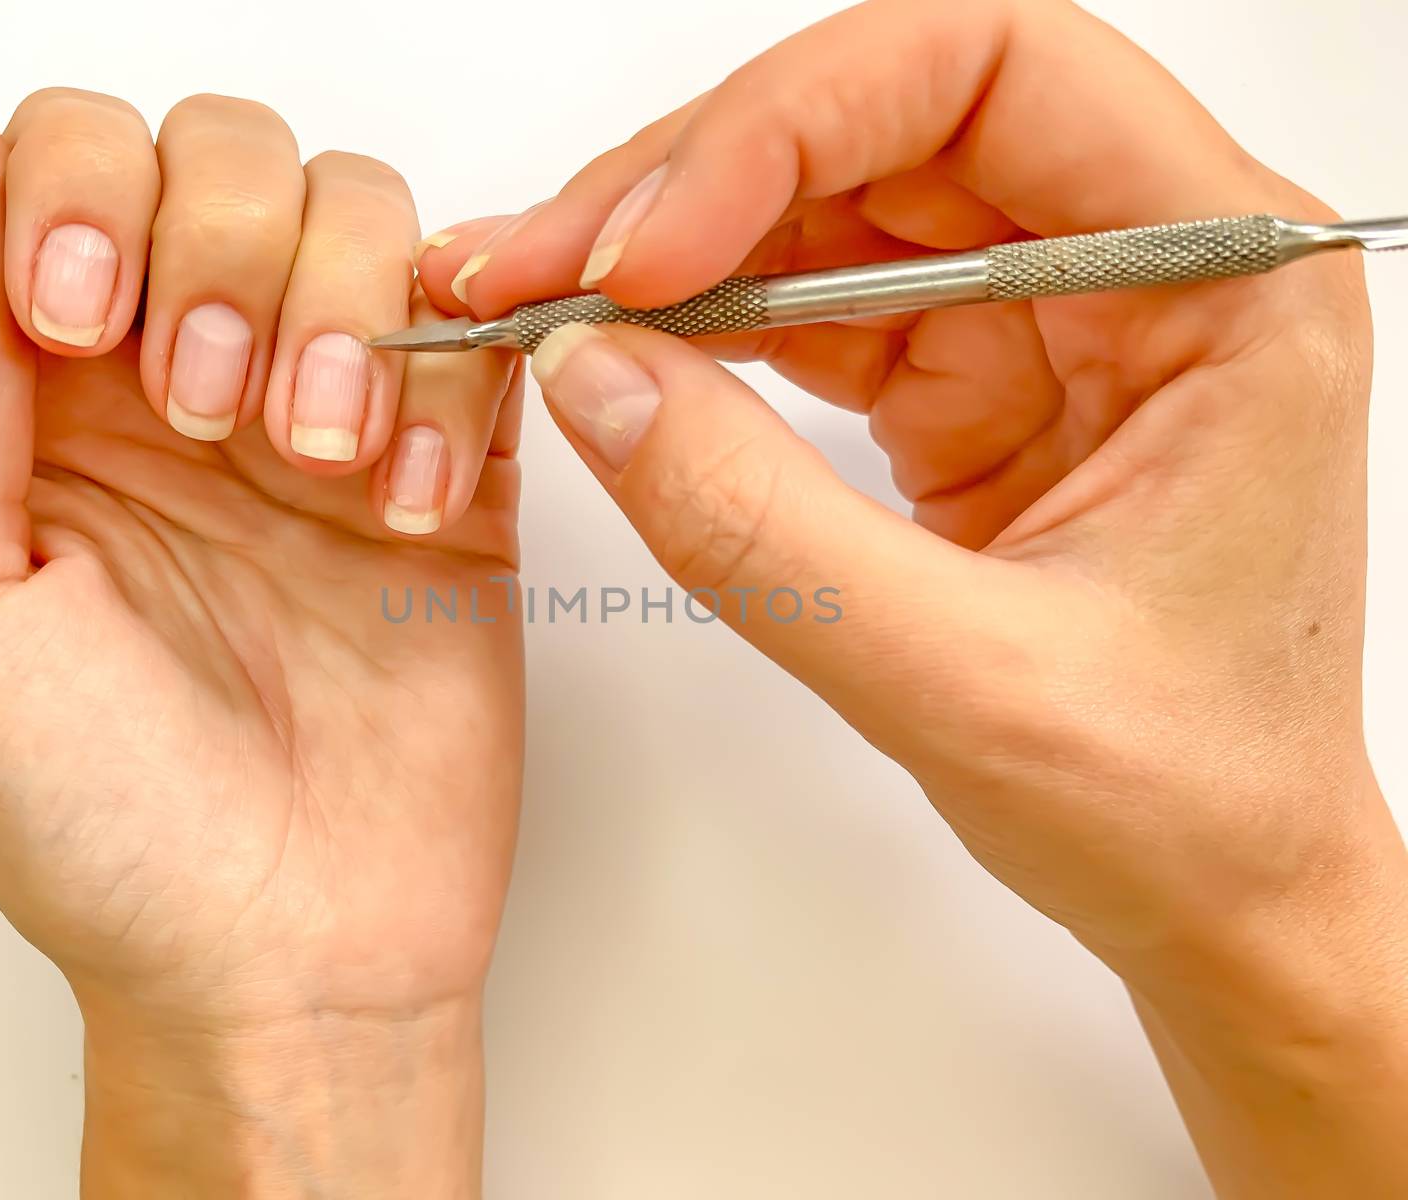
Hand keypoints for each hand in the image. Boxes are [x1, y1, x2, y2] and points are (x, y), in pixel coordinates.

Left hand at [0, 91, 522, 1196]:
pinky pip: (481, 331)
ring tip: (319, 462)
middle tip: (208, 408)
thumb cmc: (94, 820)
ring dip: (342, 311)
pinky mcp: (453, 467)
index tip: (82, 325)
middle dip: (222, 248)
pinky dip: (448, 387)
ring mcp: (328, 415)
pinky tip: (401, 506)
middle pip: (225, 150)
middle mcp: (184, 380)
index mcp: (36, 397)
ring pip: (366, 212)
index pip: (60, 155)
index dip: (81, 192)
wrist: (288, 957)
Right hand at [417, 0, 1407, 1192]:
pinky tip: (613, 348)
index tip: (659, 243)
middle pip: (885, 124)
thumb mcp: (966, 680)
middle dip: (695, 181)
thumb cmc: (1179, 801)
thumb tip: (588, 375)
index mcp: (1221, 286)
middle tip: (540, 269)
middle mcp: (1134, 265)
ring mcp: (1040, 318)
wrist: (1210, 891)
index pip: (999, 77)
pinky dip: (699, 321)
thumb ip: (760, 528)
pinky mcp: (964, 381)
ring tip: (537, 300)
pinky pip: (811, 303)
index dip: (803, 120)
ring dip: (673, 243)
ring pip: (829, 202)